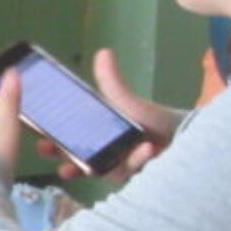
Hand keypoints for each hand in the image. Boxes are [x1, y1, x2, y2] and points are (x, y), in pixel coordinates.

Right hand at [47, 49, 172, 182]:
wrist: (190, 137)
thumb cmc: (157, 120)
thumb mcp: (128, 102)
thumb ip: (113, 83)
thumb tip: (103, 52)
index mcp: (101, 138)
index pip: (71, 144)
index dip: (54, 145)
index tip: (39, 143)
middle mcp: (109, 156)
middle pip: (81, 164)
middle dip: (69, 165)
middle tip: (59, 164)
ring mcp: (123, 169)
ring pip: (106, 171)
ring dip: (104, 165)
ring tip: (101, 162)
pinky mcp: (139, 178)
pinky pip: (133, 172)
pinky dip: (139, 159)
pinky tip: (147, 149)